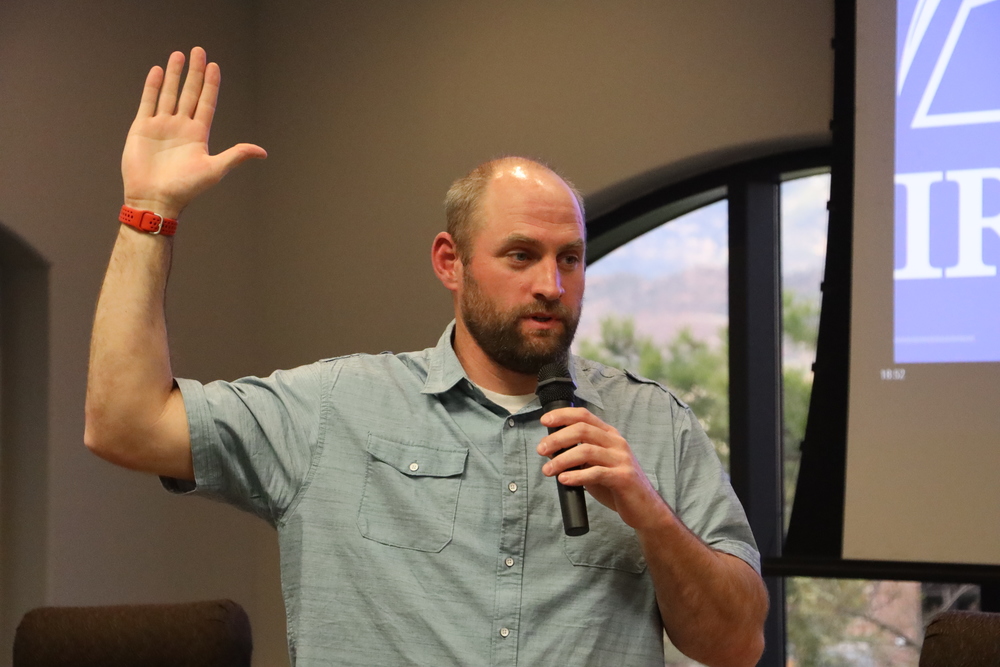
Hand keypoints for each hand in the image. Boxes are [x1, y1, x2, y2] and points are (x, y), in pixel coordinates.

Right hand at [121, 47, 265, 218]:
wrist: (154, 199)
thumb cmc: (186, 188)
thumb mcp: (215, 170)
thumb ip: (236, 156)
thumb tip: (263, 152)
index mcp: (198, 135)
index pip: (207, 103)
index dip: (211, 85)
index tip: (215, 66)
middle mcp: (181, 126)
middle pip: (190, 93)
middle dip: (195, 73)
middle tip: (199, 50)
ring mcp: (161, 125)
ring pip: (169, 94)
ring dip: (175, 75)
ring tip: (179, 54)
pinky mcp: (142, 128)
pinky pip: (148, 102)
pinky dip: (153, 86)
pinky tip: (158, 71)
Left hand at [537, 408, 668, 531]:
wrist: (644, 507)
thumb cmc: (616, 485)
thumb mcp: (596, 465)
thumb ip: (578, 456)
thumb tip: (551, 450)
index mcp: (609, 435)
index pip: (584, 416)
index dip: (563, 415)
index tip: (544, 420)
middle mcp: (617, 443)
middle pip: (582, 430)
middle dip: (557, 438)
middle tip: (541, 450)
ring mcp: (622, 459)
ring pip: (586, 451)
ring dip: (562, 460)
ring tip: (547, 470)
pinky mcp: (624, 478)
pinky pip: (596, 473)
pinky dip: (577, 476)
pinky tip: (564, 480)